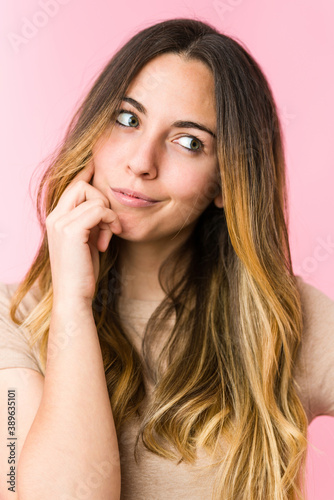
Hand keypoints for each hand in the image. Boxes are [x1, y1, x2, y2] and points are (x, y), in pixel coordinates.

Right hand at [45, 159, 121, 303]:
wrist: (74, 296)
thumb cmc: (83, 272)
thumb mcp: (87, 241)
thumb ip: (90, 222)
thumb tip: (104, 206)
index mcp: (56, 218)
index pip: (72, 186)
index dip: (86, 174)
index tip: (97, 166)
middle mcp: (54, 217)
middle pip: (82, 185)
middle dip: (102, 201)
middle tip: (108, 226)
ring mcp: (60, 222)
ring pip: (93, 197)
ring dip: (108, 215)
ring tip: (106, 237)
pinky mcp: (71, 230)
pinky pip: (99, 209)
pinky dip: (109, 221)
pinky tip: (106, 241)